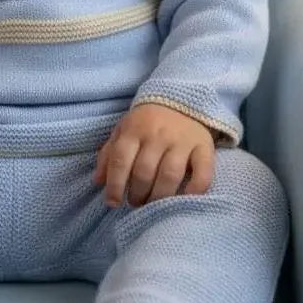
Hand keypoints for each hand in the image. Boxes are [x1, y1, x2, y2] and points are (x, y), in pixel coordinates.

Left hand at [94, 103, 214, 208]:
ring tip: (153, 205)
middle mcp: (158, 135)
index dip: (115, 185)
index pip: (120, 160)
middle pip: (144, 172)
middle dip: (137, 194)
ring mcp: (182, 140)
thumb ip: (109, 155)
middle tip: (136, 202)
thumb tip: (98, 182)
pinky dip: (195, 189)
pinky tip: (185, 198)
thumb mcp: (123, 130)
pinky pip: (203, 172)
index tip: (113, 203)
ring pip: (170, 175)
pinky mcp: (204, 146)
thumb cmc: (146, 121)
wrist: (181, 97)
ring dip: (159, 196)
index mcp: (134, 130)